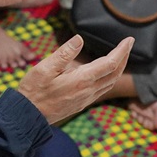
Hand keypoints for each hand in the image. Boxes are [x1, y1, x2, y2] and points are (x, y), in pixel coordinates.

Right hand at [17, 36, 132, 124]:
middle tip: (129, 43)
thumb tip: (80, 39)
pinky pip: (103, 89)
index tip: (129, 39)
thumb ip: (64, 53)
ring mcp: (86, 99)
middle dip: (125, 57)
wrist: (27, 116)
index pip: (110, 63)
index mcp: (82, 80)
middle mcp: (88, 91)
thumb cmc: (34, 91)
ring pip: (110, 82)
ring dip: (119, 68)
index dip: (122, 50)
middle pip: (115, 73)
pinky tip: (105, 72)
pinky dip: (110, 77)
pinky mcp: (82, 103)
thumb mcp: (44, 68)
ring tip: (121, 55)